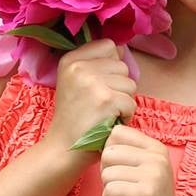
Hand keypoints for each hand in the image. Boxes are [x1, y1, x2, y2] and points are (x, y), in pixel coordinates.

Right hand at [44, 40, 135, 157]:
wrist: (63, 149)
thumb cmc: (74, 118)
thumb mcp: (74, 82)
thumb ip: (94, 63)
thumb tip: (121, 50)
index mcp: (70, 59)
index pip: (108, 45)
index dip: (111, 66)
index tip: (100, 85)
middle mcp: (79, 67)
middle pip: (122, 66)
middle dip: (118, 87)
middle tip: (101, 104)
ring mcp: (92, 82)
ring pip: (130, 84)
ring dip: (123, 101)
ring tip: (105, 114)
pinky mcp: (106, 100)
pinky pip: (131, 102)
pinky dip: (125, 116)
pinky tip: (109, 123)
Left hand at [98, 124, 186, 195]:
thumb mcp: (141, 173)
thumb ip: (126, 153)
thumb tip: (97, 136)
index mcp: (156, 148)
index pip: (117, 133)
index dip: (110, 155)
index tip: (123, 173)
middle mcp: (157, 157)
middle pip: (108, 152)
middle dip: (108, 175)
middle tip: (125, 190)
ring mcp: (153, 175)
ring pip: (106, 173)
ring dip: (110, 192)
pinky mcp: (144, 193)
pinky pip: (108, 191)